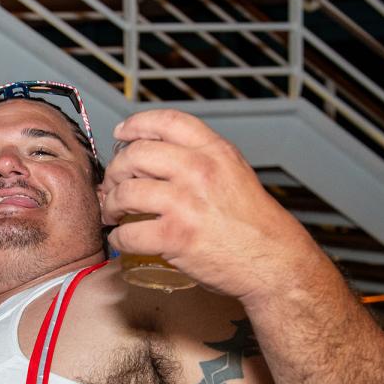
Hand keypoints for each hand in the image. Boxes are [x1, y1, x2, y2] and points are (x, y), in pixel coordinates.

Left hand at [100, 109, 325, 303]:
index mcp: (215, 152)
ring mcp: (185, 203)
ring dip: (109, 204)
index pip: (167, 122)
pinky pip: (128, 233)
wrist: (274, 261)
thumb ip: (201, 160)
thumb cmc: (254, 224)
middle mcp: (199, 171)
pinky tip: (121, 239)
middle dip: (115, 171)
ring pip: (125, 192)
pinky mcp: (176, 237)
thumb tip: (157, 157)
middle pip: (135, 155)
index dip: (136, 124)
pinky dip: (118, 238)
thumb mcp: (234, 174)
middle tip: (111, 185)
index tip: (121, 133)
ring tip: (111, 213)